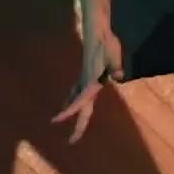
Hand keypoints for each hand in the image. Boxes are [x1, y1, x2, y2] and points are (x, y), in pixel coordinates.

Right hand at [52, 23, 123, 143]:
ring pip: (77, 99)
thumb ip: (115, 65)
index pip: (81, 100)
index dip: (69, 111)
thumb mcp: (114, 54)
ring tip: (63, 122)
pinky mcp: (88, 74)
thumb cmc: (107, 42)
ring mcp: (87, 79)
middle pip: (80, 108)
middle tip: (72, 142)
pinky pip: (79, 90)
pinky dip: (74, 98)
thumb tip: (118, 75)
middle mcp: (88, 83)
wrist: (99, 31)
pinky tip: (71, 99)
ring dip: (72, 111)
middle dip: (78, 125)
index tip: (56, 120)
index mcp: (92, 81)